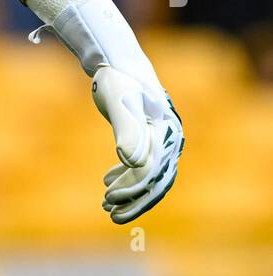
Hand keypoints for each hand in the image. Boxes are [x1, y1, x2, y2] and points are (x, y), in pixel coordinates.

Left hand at [91, 65, 184, 223]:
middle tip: (111, 215)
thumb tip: (132, 162)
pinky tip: (107, 180)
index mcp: (166, 132)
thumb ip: (126, 130)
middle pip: (157, 179)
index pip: (152, 171)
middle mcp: (170, 138)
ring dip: (130, 190)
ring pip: (150, 174)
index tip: (110, 200)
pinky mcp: (150, 136)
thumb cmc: (116, 80)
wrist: (118, 60)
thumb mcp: (118, 103)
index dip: (133, 189)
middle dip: (135, 200)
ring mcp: (162, 137)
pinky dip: (127, 175)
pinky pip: (144, 163)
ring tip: (106, 202)